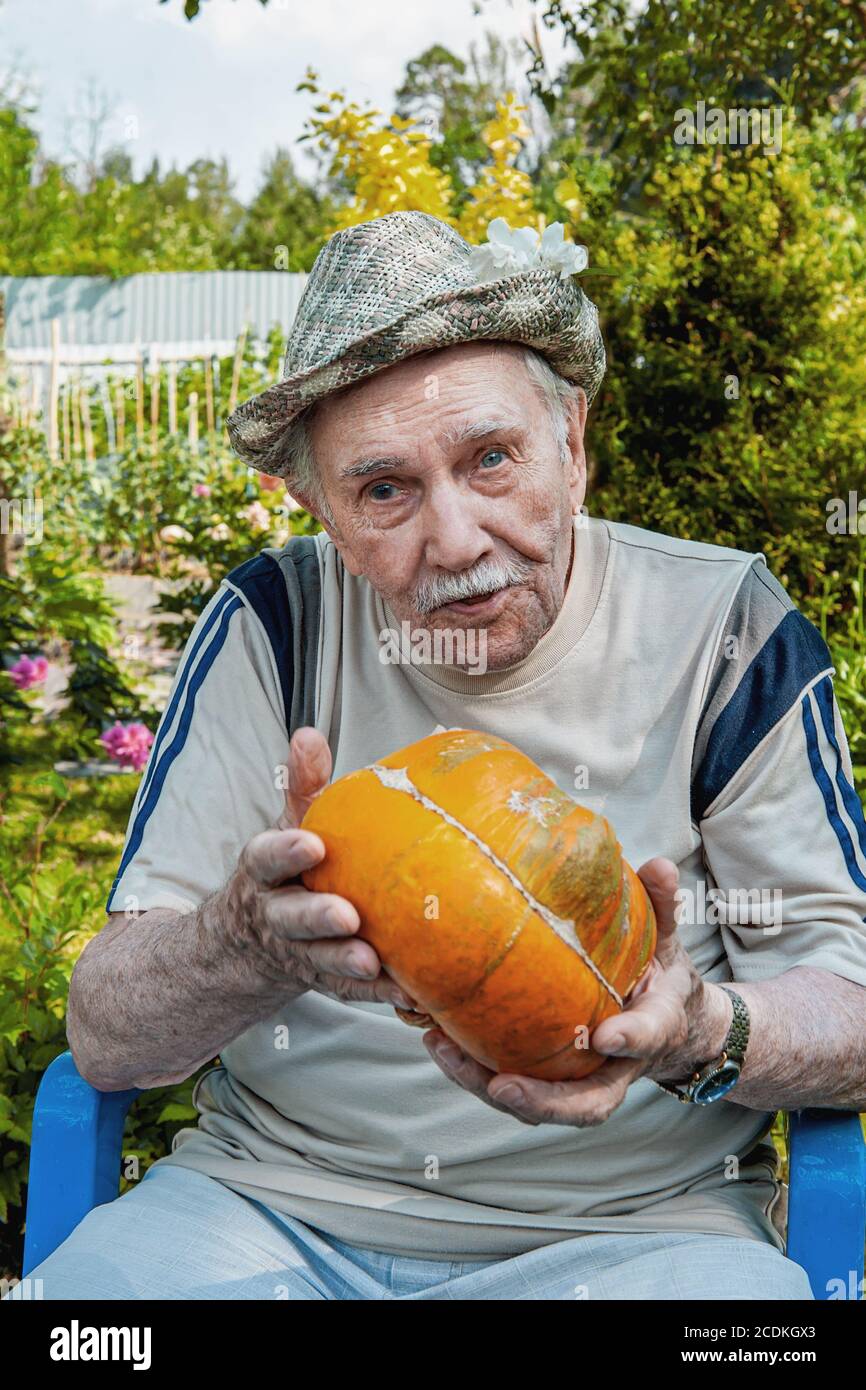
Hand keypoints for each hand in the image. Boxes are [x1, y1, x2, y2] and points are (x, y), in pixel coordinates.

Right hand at [223, 725, 414, 1008]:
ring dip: (343, 961)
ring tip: (372, 959)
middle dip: (315, 918)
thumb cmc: (288, 867)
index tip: (312, 844)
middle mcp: (274, 914)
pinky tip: (413, 992)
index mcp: (263, 870)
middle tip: (346, 915)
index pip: (266, 858)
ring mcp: (296, 952)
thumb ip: (302, 785)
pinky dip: (378, 993)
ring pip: (316, 959)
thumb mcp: (288, 823)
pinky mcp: (322, 981)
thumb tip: (308, 734)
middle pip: (289, 917)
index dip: (286, 852)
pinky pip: (349, 990)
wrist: (249, 940)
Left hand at [423, 857, 731, 1125]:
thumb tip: (658, 864)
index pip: (648, 1036)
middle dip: (545, 1101)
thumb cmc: (659, 976)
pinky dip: (476, 1073)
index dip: (630, 1038)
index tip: (606, 1035)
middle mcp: (619, 1065)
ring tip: (447, 1054)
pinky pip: (517, 1087)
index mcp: (655, 1026)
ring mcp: (584, 1077)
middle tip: (504, 1085)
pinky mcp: (552, 1077)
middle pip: (589, 1103)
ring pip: (544, 1104)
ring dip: (491, 1088)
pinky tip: (440, 1042)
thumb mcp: (666, 938)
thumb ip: (661, 904)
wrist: (668, 1022)